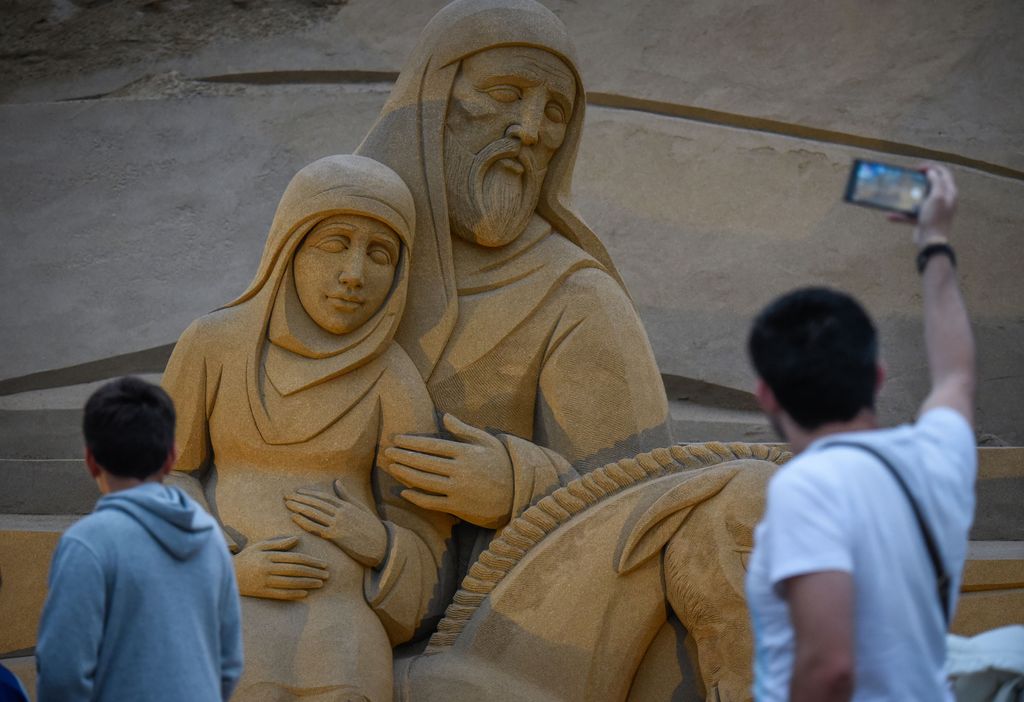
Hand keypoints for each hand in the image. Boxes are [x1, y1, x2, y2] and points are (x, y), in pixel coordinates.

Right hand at [233, 535, 328, 600]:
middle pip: (295, 570)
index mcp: (269, 555)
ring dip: (307, 583)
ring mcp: (264, 581)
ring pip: (290, 582)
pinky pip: (279, 594)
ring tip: (320, 583)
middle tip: (327, 575)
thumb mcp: (260, 546)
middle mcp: (267, 568)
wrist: (226, 573)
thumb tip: (297, 539)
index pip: (295, 558)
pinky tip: (305, 593)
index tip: (324, 564)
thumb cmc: (246, 558)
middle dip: (313, 572)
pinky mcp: (261, 592)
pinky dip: (293, 594)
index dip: (311, 561)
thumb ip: (279, 543)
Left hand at [285, 481, 387, 567]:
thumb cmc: (372, 527)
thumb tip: (337, 482)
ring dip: (299, 508)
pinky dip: (304, 522)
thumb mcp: (361, 508)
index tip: (298, 492)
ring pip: (314, 513)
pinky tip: (295, 518)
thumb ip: (347, 496)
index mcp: (346, 505)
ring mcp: (338, 524)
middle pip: (316, 503)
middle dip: (300, 499)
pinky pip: (316, 528)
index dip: (309, 494)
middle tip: (286, 495)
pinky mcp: (336, 536)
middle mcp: (341, 512)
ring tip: (287, 504)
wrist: (381, 545)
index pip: (324, 497)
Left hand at [382, 413, 513, 529]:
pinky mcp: (459, 507)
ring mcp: (459, 489)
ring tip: (392, 467)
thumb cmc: (503, 465)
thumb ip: (465, 430)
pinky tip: (404, 492)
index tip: (396, 439)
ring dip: (405, 474)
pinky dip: (416, 497)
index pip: (432, 445)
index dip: (412, 442)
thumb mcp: (488, 442)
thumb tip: (445, 416)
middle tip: (387, 452)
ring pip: (425, 481)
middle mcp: (460, 470)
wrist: (519, 495)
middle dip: (403, 456)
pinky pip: (432, 502)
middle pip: (425, 462)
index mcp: (466, 452)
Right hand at [889, 163, 957, 246]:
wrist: (931, 240)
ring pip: (920, 197)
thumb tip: (931, 172)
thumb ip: (936, 181)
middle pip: (932, 183)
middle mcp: (944, 199)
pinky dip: (902, 213)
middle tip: (909, 176)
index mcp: (949, 192)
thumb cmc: (935, 217)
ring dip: (909, 195)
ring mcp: (934, 209)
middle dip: (920, 178)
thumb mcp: (937, 196)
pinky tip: (890, 215)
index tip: (917, 168)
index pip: (943, 172)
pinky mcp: (925, 218)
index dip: (931, 167)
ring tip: (900, 192)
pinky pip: (912, 212)